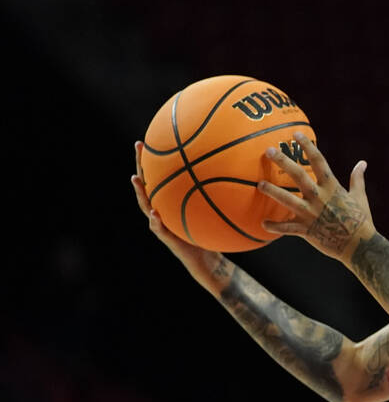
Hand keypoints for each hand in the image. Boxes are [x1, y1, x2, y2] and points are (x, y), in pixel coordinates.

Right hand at [131, 141, 231, 288]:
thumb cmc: (213, 235)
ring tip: (136, 179)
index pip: (162, 178)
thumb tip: (239, 173)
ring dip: (140, 193)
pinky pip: (160, 230)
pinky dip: (156, 222)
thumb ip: (222, 197)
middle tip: (139, 147)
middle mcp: (164, 211)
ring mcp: (163, 225)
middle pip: (149, 186)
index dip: (156, 160)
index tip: (152, 139)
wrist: (209, 262)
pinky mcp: (169, 241)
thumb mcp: (217, 213)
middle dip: (143, 166)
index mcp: (173, 203)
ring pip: (146, 206)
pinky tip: (154, 215)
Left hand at [258, 133, 375, 262]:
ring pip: (288, 200)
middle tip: (269, 151)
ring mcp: (312, 214)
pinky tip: (263, 224)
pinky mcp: (307, 230)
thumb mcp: (360, 197)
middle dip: (284, 161)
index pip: (319, 161)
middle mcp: (320, 198)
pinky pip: (287, 228)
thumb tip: (362, 163)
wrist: (359, 246)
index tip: (296, 135)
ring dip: (273, 192)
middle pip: (299, 175)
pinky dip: (275, 227)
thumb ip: (357, 179)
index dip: (307, 147)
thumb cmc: (362, 221)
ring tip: (260, 184)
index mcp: (332, 187)